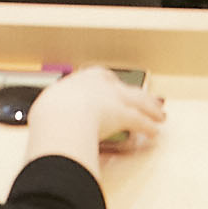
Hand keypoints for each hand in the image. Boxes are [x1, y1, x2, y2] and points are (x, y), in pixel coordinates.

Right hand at [26, 67, 166, 167]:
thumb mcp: (48, 110)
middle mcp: (99, 86)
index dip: (108, 84)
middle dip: (136, 94)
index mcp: (79, 81)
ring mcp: (113, 98)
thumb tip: (50, 129)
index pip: (98, 77)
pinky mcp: (124, 115)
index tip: (112, 87)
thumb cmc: (50, 112)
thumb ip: (54, 115)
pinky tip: (155, 132)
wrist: (60, 114)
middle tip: (145, 99)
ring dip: (150, 108)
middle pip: (123, 88)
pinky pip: (140, 121)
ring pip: (137, 101)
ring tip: (159, 114)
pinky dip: (148, 127)